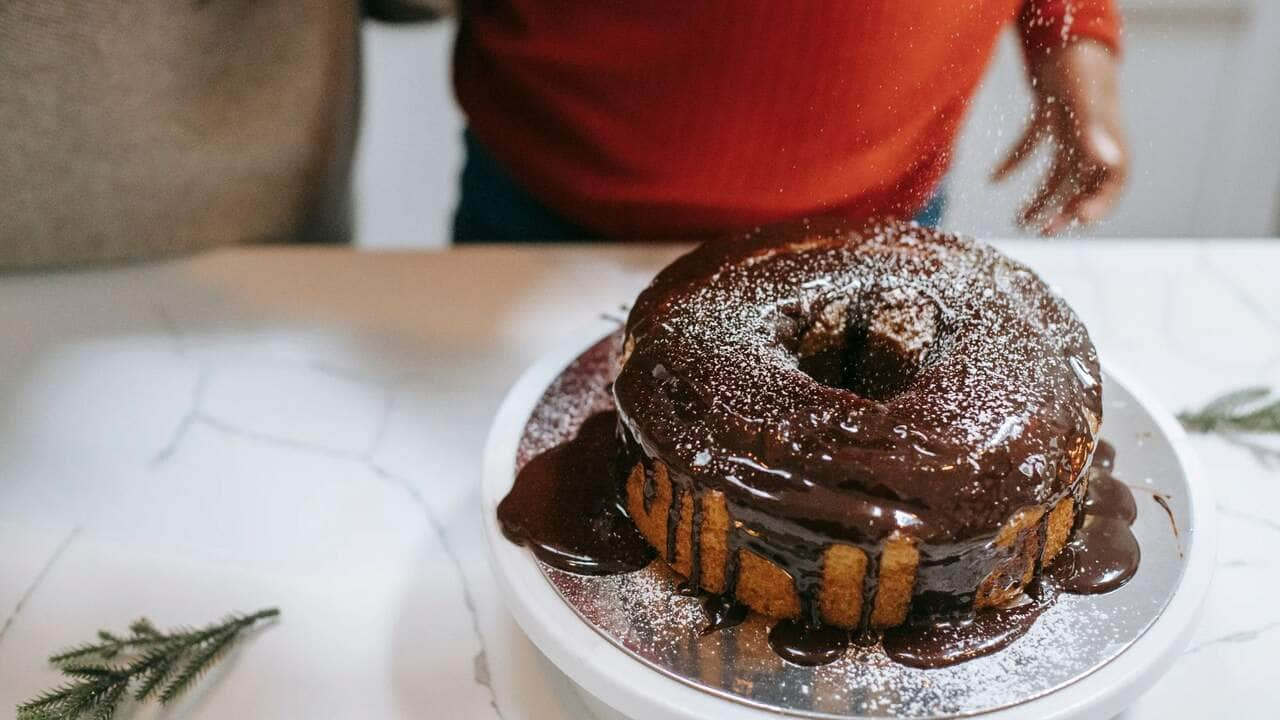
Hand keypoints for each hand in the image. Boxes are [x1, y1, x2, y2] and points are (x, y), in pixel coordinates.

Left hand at [992, 40, 1127, 234]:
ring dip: (1041, 196)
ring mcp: (1071, 126)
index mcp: (1109, 136)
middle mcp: (1093, 135)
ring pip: (1058, 170)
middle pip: (1083, 182)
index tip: (1078, 221)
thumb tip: (1107, 163)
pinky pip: (1033, 145)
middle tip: (1043, 233)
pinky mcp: (1050, 114)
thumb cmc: (1080, 64)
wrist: (1065, 31)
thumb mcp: (1085, 100)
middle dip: (1064, 210)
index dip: (1101, 203)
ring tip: (1020, 221)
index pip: (1114, 180)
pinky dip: (1014, 162)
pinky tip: (993, 180)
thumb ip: (1094, 132)